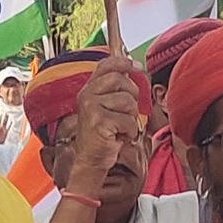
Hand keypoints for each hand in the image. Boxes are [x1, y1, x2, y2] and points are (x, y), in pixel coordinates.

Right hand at [68, 57, 143, 191]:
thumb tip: (135, 68)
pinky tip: (119, 137)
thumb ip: (116, 89)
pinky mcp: (99, 122)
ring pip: (128, 101)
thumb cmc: (104, 134)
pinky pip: (129, 121)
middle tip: (127, 112)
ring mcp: (91, 108)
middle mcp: (87, 96)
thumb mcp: (107, 107)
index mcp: (89, 89)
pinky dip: (130, 132)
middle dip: (132, 96)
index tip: (136, 67)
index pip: (106, 65)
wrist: (91, 160)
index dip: (123, 62)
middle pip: (121, 80)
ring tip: (121, 127)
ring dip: (131, 118)